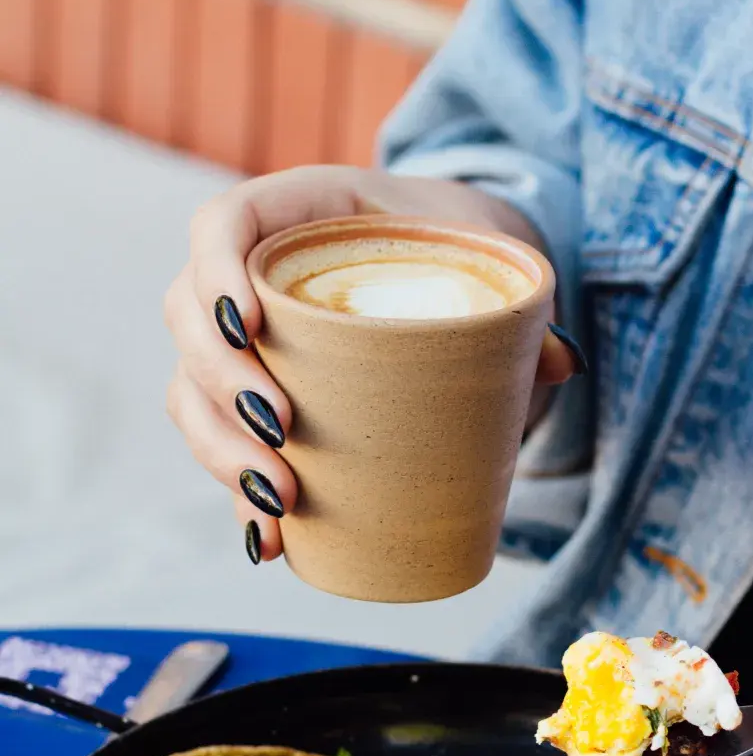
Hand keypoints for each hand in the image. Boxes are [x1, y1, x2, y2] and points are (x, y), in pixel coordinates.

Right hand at [164, 166, 580, 561]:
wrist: (462, 273)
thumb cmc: (465, 254)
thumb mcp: (491, 260)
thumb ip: (523, 305)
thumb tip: (560, 362)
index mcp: (303, 216)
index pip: (223, 223)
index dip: (215, 269)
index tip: (250, 325)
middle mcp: (256, 277)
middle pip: (189, 316)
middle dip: (222, 381)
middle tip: (282, 429)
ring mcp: (251, 345)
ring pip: (191, 389)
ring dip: (220, 448)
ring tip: (280, 496)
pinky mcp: (261, 405)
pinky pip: (221, 446)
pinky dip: (237, 496)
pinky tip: (266, 539)